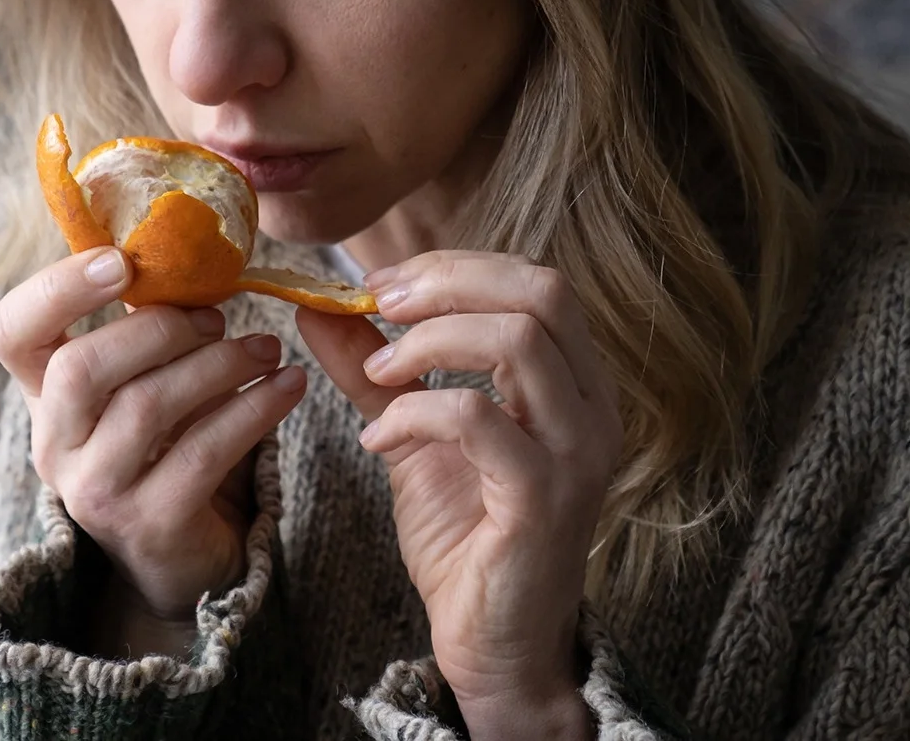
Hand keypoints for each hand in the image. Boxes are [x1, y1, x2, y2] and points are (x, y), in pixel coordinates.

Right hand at [0, 246, 307, 649]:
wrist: (182, 559)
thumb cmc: (162, 447)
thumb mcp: (138, 385)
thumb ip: (143, 330)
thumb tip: (189, 250)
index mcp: (41, 396)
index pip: (10, 332)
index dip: (56, 289)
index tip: (121, 261)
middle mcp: (53, 445)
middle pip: (80, 368)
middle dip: (158, 328)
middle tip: (218, 317)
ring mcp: (95, 491)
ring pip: (148, 406)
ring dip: (220, 364)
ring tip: (266, 349)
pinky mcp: (150, 525)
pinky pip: (204, 452)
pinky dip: (255, 409)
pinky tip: (288, 387)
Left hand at [293, 252, 618, 740]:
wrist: (492, 642)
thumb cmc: (466, 538)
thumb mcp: (412, 434)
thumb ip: (373, 371)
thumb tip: (320, 307)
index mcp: (573, 385)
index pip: (536, 283)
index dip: (456, 267)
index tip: (382, 285)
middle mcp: (590, 410)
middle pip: (541, 292)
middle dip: (448, 283)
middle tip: (378, 305)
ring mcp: (577, 453)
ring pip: (519, 341)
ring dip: (430, 342)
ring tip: (377, 374)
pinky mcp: (544, 499)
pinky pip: (478, 419)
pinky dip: (415, 412)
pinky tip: (378, 440)